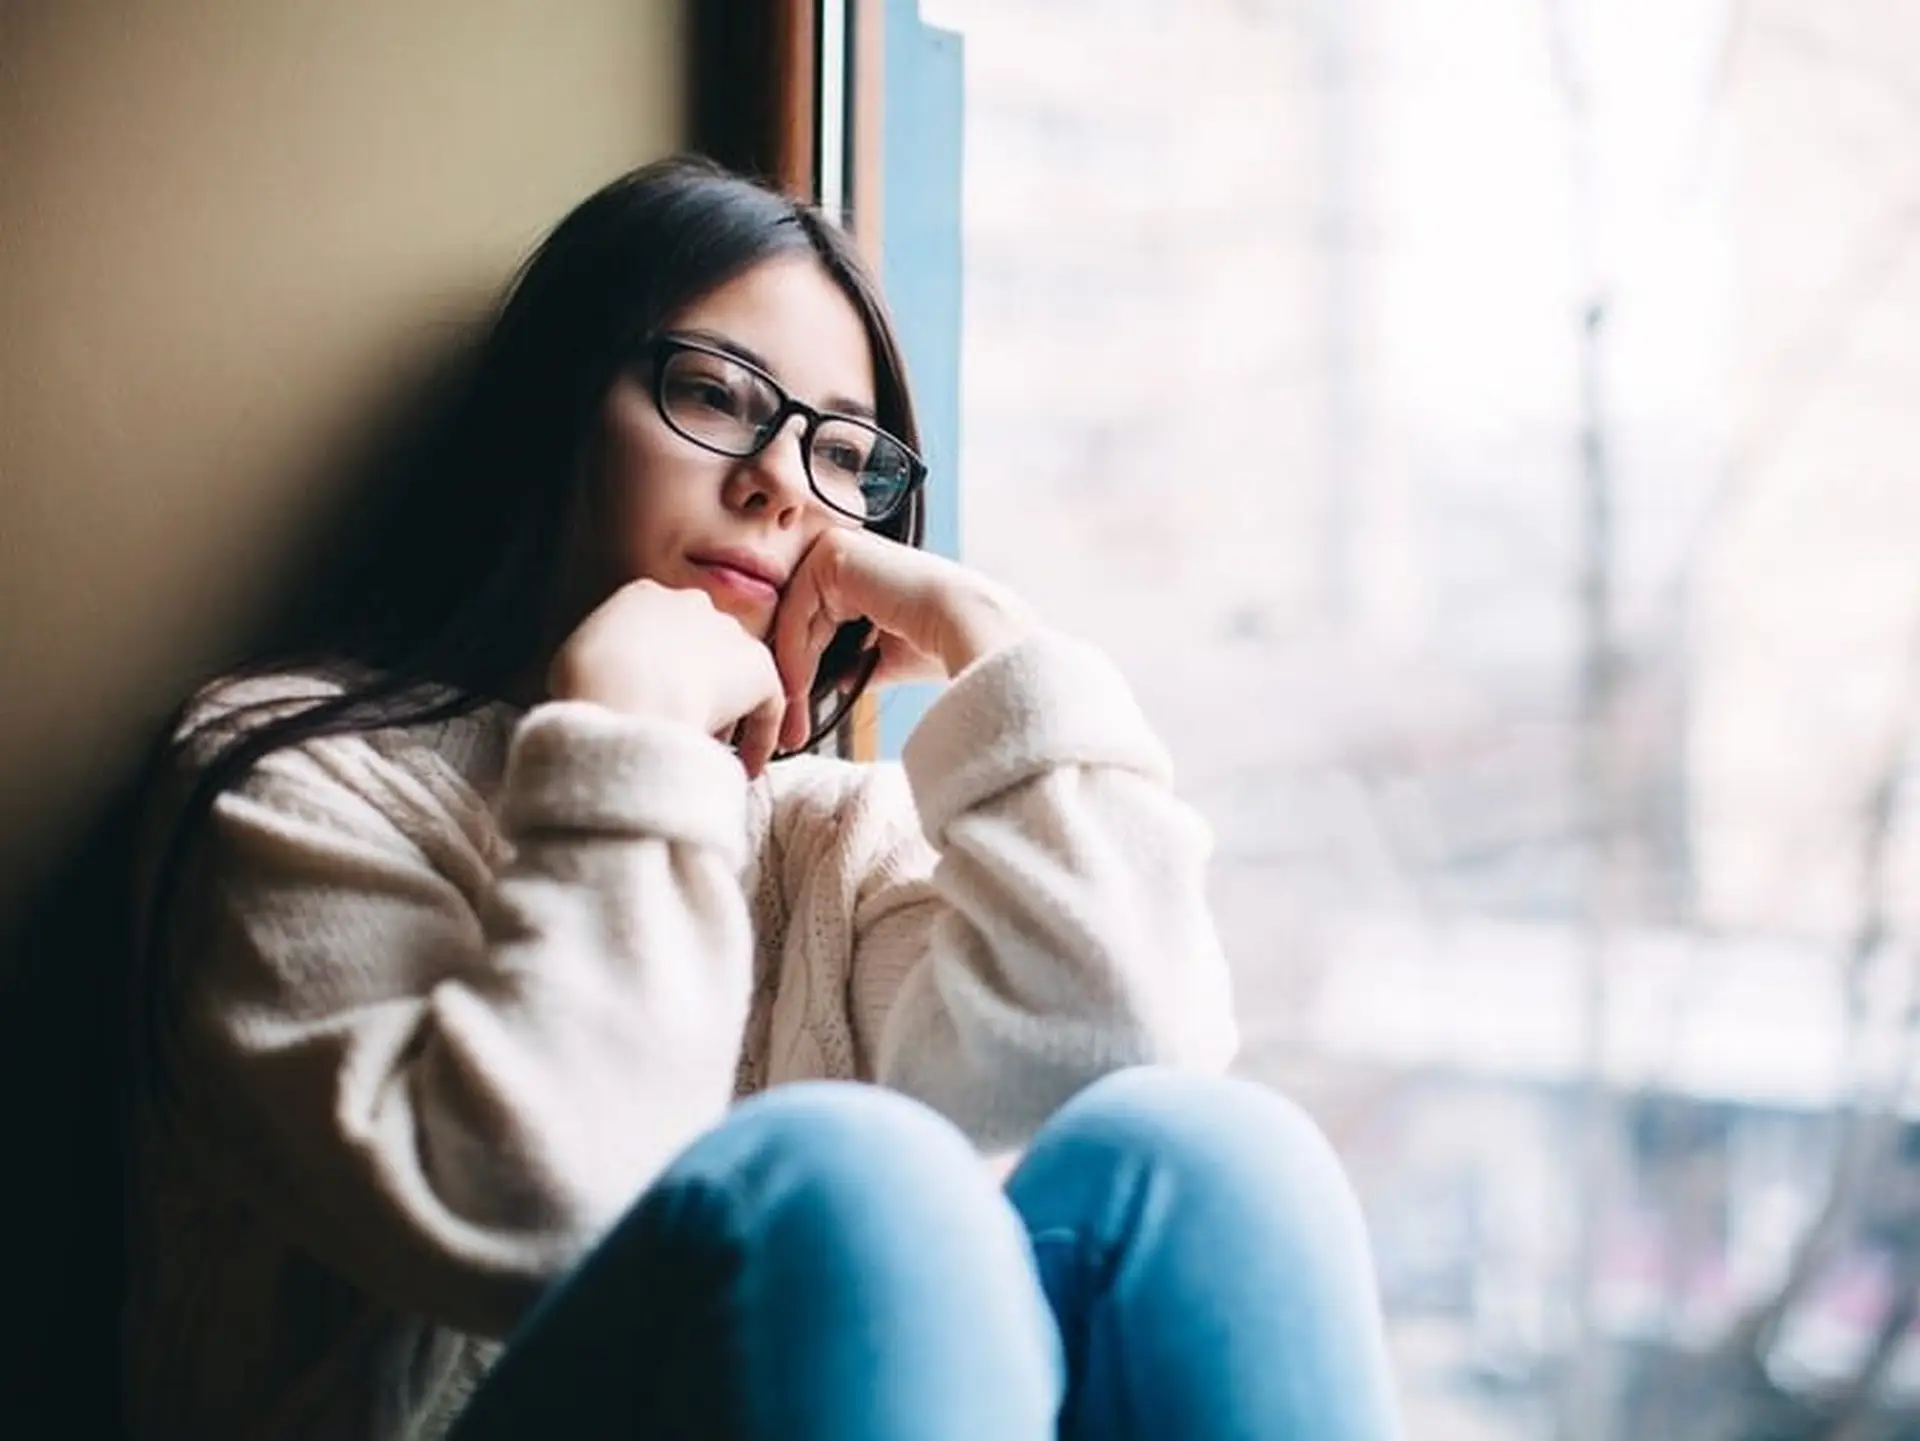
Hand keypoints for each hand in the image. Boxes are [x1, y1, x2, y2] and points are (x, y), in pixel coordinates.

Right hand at [548, 579, 787, 776]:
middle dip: (696, 687)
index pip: (660, 632)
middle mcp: (690, 605)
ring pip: (736, 676)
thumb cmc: (587, 687)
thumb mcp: (571, 665)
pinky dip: (760, 737)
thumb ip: (596, 668)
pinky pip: (767, 705)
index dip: (659, 671)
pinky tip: (747, 767)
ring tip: (713, 751)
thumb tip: (600, 693)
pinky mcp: (758, 669)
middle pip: (701, 649)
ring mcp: (728, 633)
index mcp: (641, 596)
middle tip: (684, 726)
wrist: (621, 697)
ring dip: (728, 713)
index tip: (654, 700)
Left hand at [770, 530, 1037, 751]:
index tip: (797, 715)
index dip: (802, 668)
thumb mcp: (883, 657)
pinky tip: (801, 686)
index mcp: (861, 573)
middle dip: (791, 673)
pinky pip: (797, 607)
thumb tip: (829, 681)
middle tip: (788, 724)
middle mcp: (848, 554)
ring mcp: (838, 548)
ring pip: (792, 615)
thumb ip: (853, 662)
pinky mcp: (833, 552)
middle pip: (798, 618)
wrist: (966, 628)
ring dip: (789, 667)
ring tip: (794, 713)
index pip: (813, 621)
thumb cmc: (938, 643)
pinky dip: (794, 650)